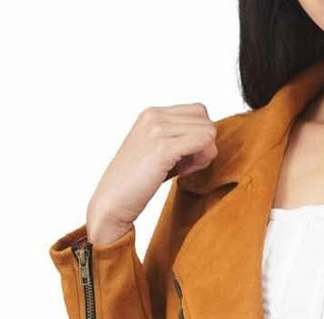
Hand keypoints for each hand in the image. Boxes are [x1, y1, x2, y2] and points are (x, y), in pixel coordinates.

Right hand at [86, 104, 217, 245]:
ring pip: (208, 132)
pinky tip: (183, 173)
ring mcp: (158, 129)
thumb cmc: (137, 182)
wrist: (112, 201)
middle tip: (186, 166)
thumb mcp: (159, 152)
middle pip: (206, 121)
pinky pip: (204, 143)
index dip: (199, 135)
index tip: (185, 156)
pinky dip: (200, 162)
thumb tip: (210, 138)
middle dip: (204, 146)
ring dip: (203, 156)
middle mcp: (154, 115)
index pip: (198, 111)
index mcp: (152, 113)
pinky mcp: (163, 148)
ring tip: (182, 170)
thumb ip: (180, 139)